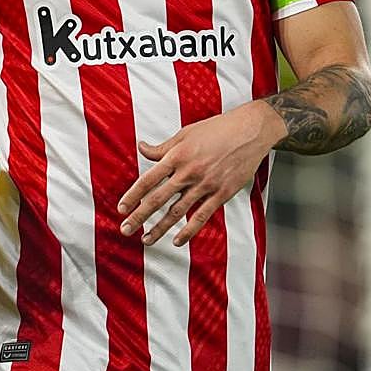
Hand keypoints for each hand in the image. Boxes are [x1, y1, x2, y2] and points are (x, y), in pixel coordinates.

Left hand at [116, 101, 286, 246]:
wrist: (249, 131)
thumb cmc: (216, 129)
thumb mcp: (185, 134)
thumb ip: (163, 147)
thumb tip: (141, 148)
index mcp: (177, 155)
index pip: (149, 180)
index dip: (133, 195)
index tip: (121, 208)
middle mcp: (189, 172)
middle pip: (159, 199)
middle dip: (140, 216)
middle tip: (125, 230)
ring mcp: (206, 184)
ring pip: (178, 212)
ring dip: (160, 228)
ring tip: (146, 240)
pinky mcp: (222, 193)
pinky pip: (202, 216)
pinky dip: (189, 230)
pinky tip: (178, 241)